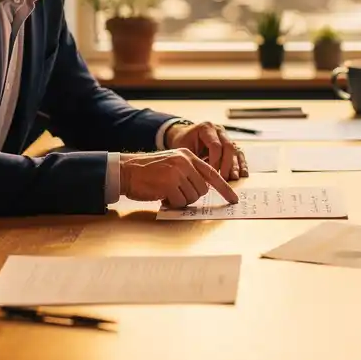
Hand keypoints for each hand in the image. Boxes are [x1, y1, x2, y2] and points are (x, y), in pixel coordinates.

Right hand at [120, 149, 238, 207]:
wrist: (127, 171)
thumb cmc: (149, 171)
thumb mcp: (172, 164)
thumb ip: (189, 172)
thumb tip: (203, 190)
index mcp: (188, 156)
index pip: (212, 174)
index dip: (224, 188)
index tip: (234, 199)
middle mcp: (185, 161)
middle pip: (202, 189)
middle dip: (191, 196)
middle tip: (176, 193)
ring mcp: (177, 171)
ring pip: (192, 197)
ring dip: (180, 200)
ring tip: (167, 192)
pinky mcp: (169, 183)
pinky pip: (179, 202)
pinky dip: (171, 204)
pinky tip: (161, 196)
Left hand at [165, 121, 247, 179]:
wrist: (185, 135)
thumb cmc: (183, 142)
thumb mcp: (183, 148)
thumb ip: (192, 159)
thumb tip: (200, 177)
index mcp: (207, 128)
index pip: (215, 145)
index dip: (215, 161)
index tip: (212, 174)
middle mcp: (219, 130)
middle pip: (228, 147)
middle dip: (227, 165)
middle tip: (223, 179)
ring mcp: (226, 136)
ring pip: (235, 151)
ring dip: (235, 166)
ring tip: (234, 179)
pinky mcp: (231, 144)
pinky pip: (239, 154)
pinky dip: (241, 164)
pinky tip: (243, 174)